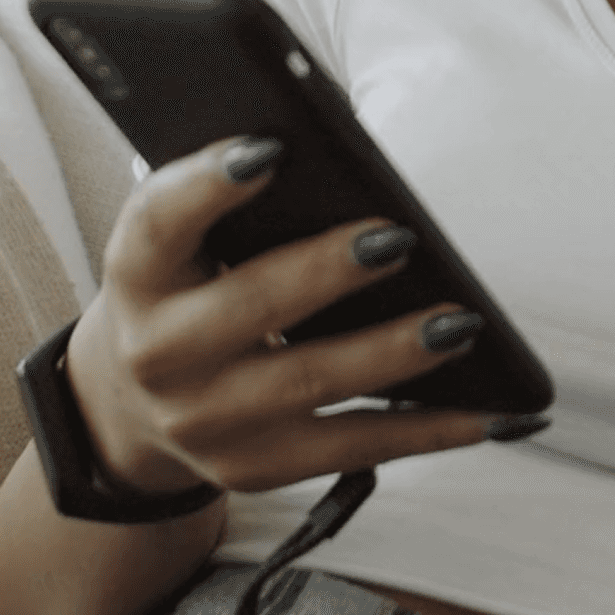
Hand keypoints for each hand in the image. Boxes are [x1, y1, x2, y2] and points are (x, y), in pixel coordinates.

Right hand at [68, 135, 517, 496]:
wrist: (128, 403)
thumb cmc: (183, 287)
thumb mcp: (181, 240)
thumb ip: (233, 194)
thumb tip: (338, 154)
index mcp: (137, 273)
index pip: (160, 220)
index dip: (209, 185)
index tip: (270, 150)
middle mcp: (158, 353)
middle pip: (249, 306)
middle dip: (327, 272)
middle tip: (396, 239)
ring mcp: (204, 420)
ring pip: (310, 384)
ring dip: (393, 353)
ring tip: (459, 323)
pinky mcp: (254, 465)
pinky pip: (352, 447)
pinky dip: (426, 429)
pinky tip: (486, 411)